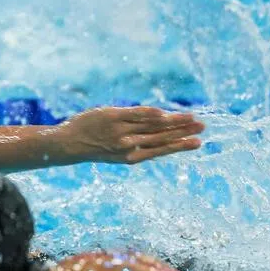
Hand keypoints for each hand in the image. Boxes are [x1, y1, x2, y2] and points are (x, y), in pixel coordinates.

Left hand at [55, 106, 203, 163]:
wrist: (67, 144)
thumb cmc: (93, 146)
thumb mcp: (115, 151)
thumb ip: (135, 143)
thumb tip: (157, 131)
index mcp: (130, 158)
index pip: (160, 150)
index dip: (179, 146)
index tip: (197, 143)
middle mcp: (128, 146)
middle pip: (161, 137)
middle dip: (183, 132)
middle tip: (202, 128)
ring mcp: (120, 131)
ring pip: (152, 126)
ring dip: (174, 122)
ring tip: (192, 118)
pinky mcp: (112, 117)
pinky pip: (136, 114)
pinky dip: (151, 114)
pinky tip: (165, 112)